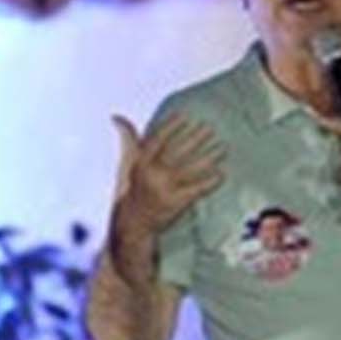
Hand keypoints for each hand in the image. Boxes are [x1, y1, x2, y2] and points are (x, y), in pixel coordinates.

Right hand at [108, 112, 223, 250]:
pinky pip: (197, 189)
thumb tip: (117, 117)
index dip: (170, 126)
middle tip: (210, 128)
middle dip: (195, 138)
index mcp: (140, 163)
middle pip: (177, 152)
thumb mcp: (127, 164)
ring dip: (209, 157)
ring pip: (191, 169)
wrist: (134, 224)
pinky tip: (222, 174)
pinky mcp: (176, 203)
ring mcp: (165, 189)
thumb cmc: (133, 189)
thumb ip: (128, 140)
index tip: (185, 116)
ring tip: (223, 147)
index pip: (157, 140)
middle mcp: (152, 174)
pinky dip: (210, 182)